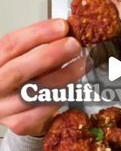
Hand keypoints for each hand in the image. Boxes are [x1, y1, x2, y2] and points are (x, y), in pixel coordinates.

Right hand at [0, 19, 88, 135]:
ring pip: (33, 93)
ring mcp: (2, 108)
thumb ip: (42, 46)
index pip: (10, 45)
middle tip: (74, 45)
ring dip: (62, 77)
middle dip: (50, 56)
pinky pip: (41, 111)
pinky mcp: (18, 124)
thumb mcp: (26, 57)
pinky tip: (72, 88)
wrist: (16, 108)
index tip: (62, 27)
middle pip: (18, 70)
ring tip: (82, 65)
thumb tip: (68, 32)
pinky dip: (59, 98)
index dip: (37, 34)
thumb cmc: (23, 77)